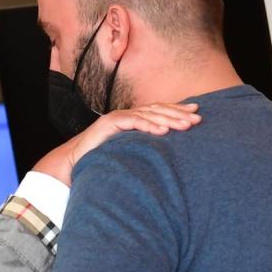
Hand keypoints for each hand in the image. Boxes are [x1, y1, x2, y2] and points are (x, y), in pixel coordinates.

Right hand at [34, 102, 200, 185]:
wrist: (74, 161)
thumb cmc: (101, 159)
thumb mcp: (129, 152)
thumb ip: (143, 148)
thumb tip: (166, 156)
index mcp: (133, 119)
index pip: (160, 111)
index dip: (178, 110)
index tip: (196, 113)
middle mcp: (127, 114)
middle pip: (157, 110)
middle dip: (179, 114)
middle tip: (197, 120)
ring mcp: (118, 117)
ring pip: (148, 115)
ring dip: (168, 120)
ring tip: (185, 126)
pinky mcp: (109, 123)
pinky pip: (133, 123)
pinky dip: (148, 126)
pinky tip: (162, 131)